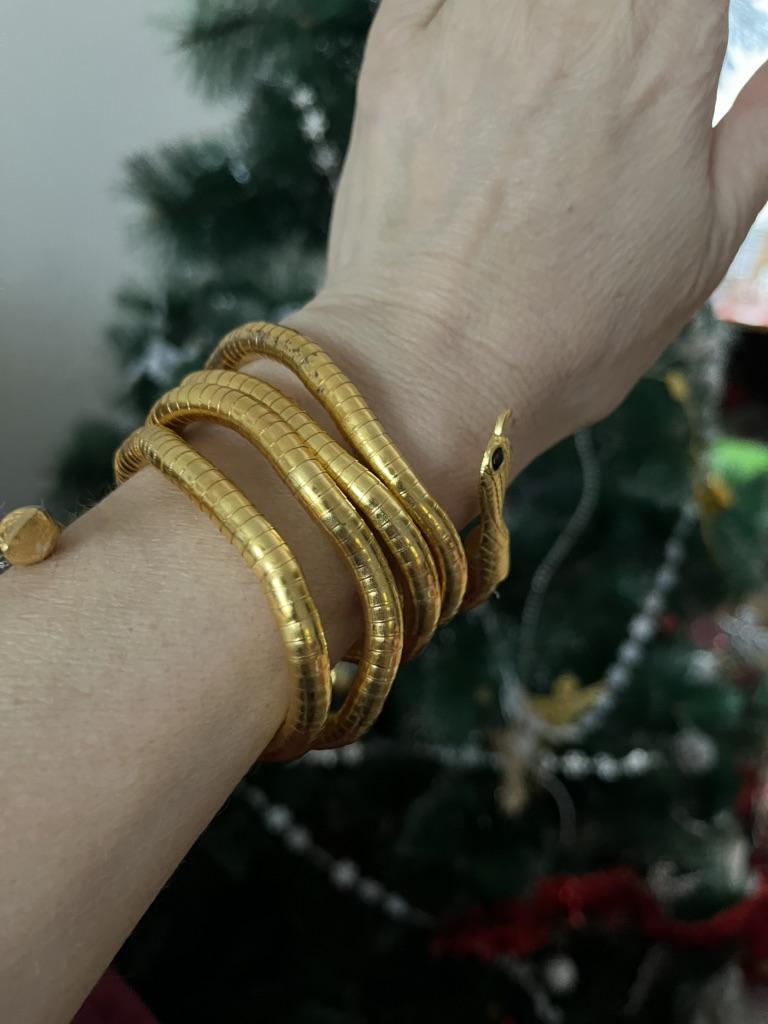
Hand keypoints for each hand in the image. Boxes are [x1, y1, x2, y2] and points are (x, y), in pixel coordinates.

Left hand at [294, 0, 767, 497]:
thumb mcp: (709, 237)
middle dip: (611, 22)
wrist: (436, 369)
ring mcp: (474, 18)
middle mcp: (571, 7)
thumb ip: (764, 128)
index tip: (665, 55)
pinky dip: (462, 10)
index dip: (676, 21)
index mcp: (664, 39)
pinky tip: (479, 59)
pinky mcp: (396, 46)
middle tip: (600, 77)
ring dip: (540, 21)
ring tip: (540, 80)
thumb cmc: (574, 324)